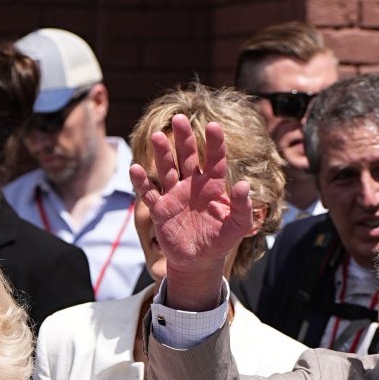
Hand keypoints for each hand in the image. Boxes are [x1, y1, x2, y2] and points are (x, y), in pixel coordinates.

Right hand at [129, 115, 253, 309]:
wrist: (199, 261)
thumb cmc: (220, 240)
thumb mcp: (238, 227)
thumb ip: (243, 207)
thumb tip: (244, 185)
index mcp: (213, 184)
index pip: (215, 159)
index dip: (214, 143)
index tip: (214, 126)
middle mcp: (192, 184)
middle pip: (187, 155)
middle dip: (184, 138)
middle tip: (179, 118)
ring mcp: (174, 194)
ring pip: (167, 169)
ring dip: (161, 153)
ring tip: (157, 136)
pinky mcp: (160, 209)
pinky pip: (148, 192)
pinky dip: (141, 181)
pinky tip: (135, 168)